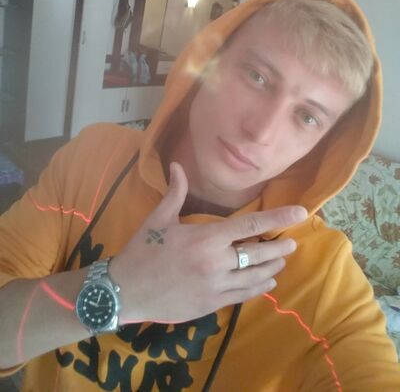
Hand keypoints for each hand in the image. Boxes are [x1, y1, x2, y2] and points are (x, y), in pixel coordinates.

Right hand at [109, 162, 306, 324]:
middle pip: (259, 254)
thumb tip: (176, 165)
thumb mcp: (158, 219)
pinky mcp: (212, 305)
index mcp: (206, 238)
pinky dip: (259, 288)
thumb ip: (175, 192)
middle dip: (279, 247)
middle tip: (291, 242)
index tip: (301, 214)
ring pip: (255, 277)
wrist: (125, 291)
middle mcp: (217, 263)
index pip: (251, 226)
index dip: (279, 218)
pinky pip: (243, 296)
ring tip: (282, 261)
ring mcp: (216, 287)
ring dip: (272, 268)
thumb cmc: (143, 251)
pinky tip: (268, 283)